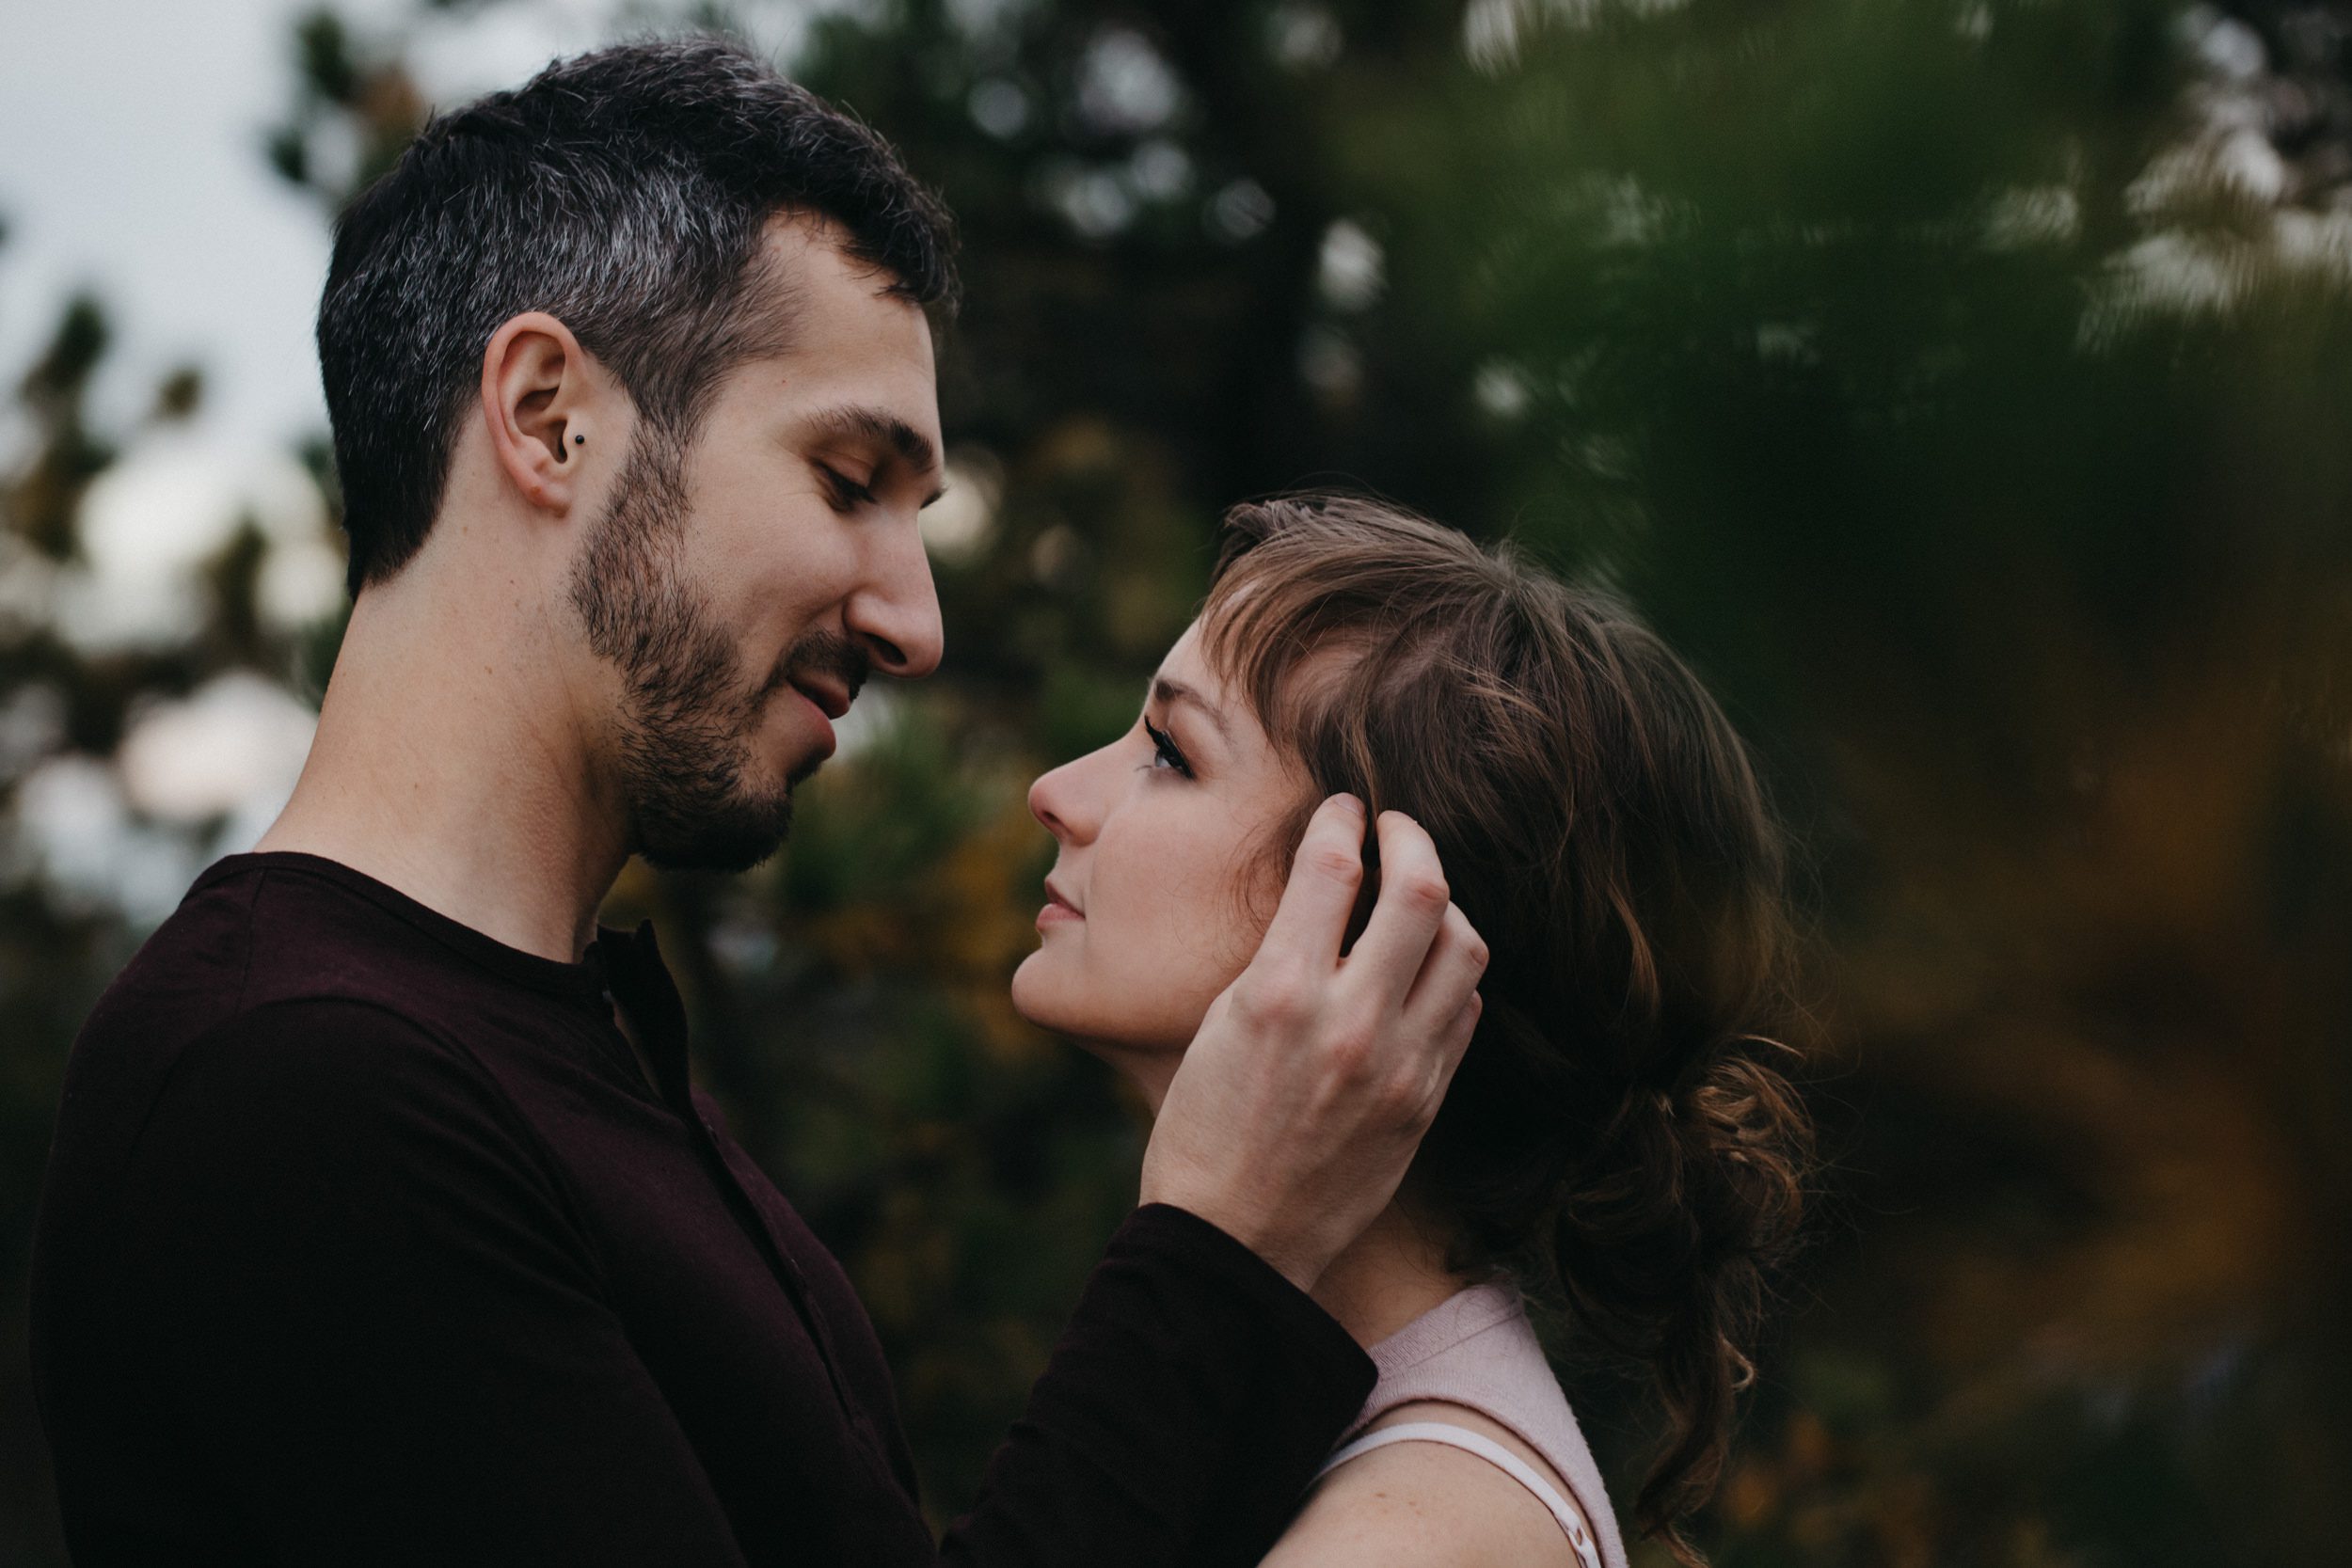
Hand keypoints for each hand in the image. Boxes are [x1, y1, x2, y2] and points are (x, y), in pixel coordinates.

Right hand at [1139, 796, 1487, 1292]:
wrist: (1233, 1243)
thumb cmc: (1202, 1132)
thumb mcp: (1219, 1024)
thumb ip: (1280, 959)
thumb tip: (1323, 896)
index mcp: (1281, 995)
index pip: (1334, 868)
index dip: (1341, 819)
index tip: (1343, 807)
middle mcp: (1351, 1023)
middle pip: (1423, 891)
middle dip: (1412, 838)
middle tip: (1395, 827)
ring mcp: (1400, 1065)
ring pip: (1464, 947)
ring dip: (1443, 905)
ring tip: (1415, 896)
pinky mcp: (1425, 1102)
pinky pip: (1464, 1010)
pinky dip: (1450, 973)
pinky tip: (1421, 968)